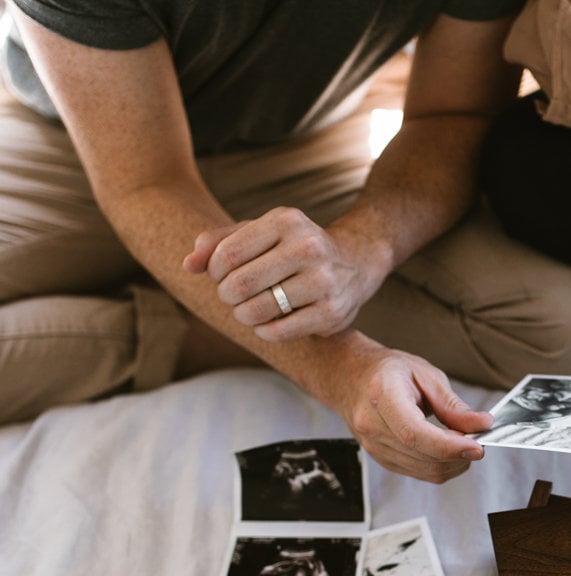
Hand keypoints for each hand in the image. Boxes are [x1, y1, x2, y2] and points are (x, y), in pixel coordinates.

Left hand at [182, 207, 390, 341]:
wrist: (356, 263)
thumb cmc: (295, 248)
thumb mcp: (260, 233)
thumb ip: (218, 242)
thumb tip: (188, 265)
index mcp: (286, 221)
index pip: (226, 255)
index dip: (214, 273)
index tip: (222, 277)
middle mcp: (308, 248)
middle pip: (239, 285)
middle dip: (227, 296)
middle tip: (234, 297)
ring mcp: (323, 282)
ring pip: (257, 310)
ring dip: (244, 316)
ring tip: (248, 311)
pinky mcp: (331, 313)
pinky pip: (278, 332)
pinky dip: (264, 331)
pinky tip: (267, 324)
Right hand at [323, 331, 493, 482]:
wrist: (351, 379)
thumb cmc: (386, 371)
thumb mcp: (425, 375)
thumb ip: (453, 405)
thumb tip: (482, 424)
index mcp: (382, 396)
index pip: (415, 433)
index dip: (449, 446)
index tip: (476, 446)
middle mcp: (373, 426)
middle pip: (423, 456)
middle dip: (459, 455)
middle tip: (477, 440)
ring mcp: (374, 447)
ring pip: (424, 470)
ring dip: (453, 464)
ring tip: (464, 443)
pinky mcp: (382, 459)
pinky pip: (418, 473)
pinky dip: (440, 466)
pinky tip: (448, 450)